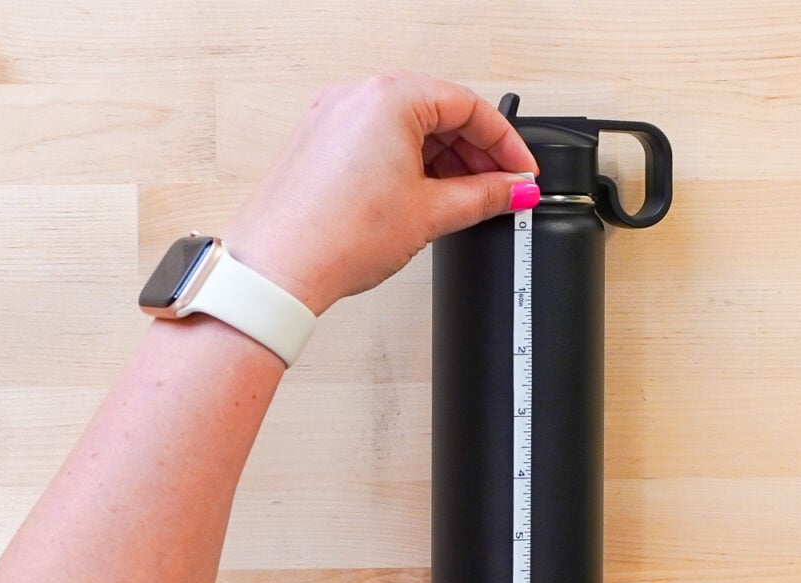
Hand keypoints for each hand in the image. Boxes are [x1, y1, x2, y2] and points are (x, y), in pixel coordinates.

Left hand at [224, 70, 538, 315]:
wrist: (278, 268)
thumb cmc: (336, 235)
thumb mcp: (431, 213)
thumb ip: (485, 196)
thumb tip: (513, 190)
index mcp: (390, 97)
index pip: (469, 107)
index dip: (506, 144)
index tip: (523, 173)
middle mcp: (358, 96)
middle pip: (439, 112)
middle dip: (477, 152)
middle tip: (501, 188)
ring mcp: (334, 116)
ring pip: (409, 125)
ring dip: (445, 159)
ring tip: (466, 199)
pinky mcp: (320, 140)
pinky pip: (380, 138)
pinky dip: (410, 161)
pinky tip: (427, 195)